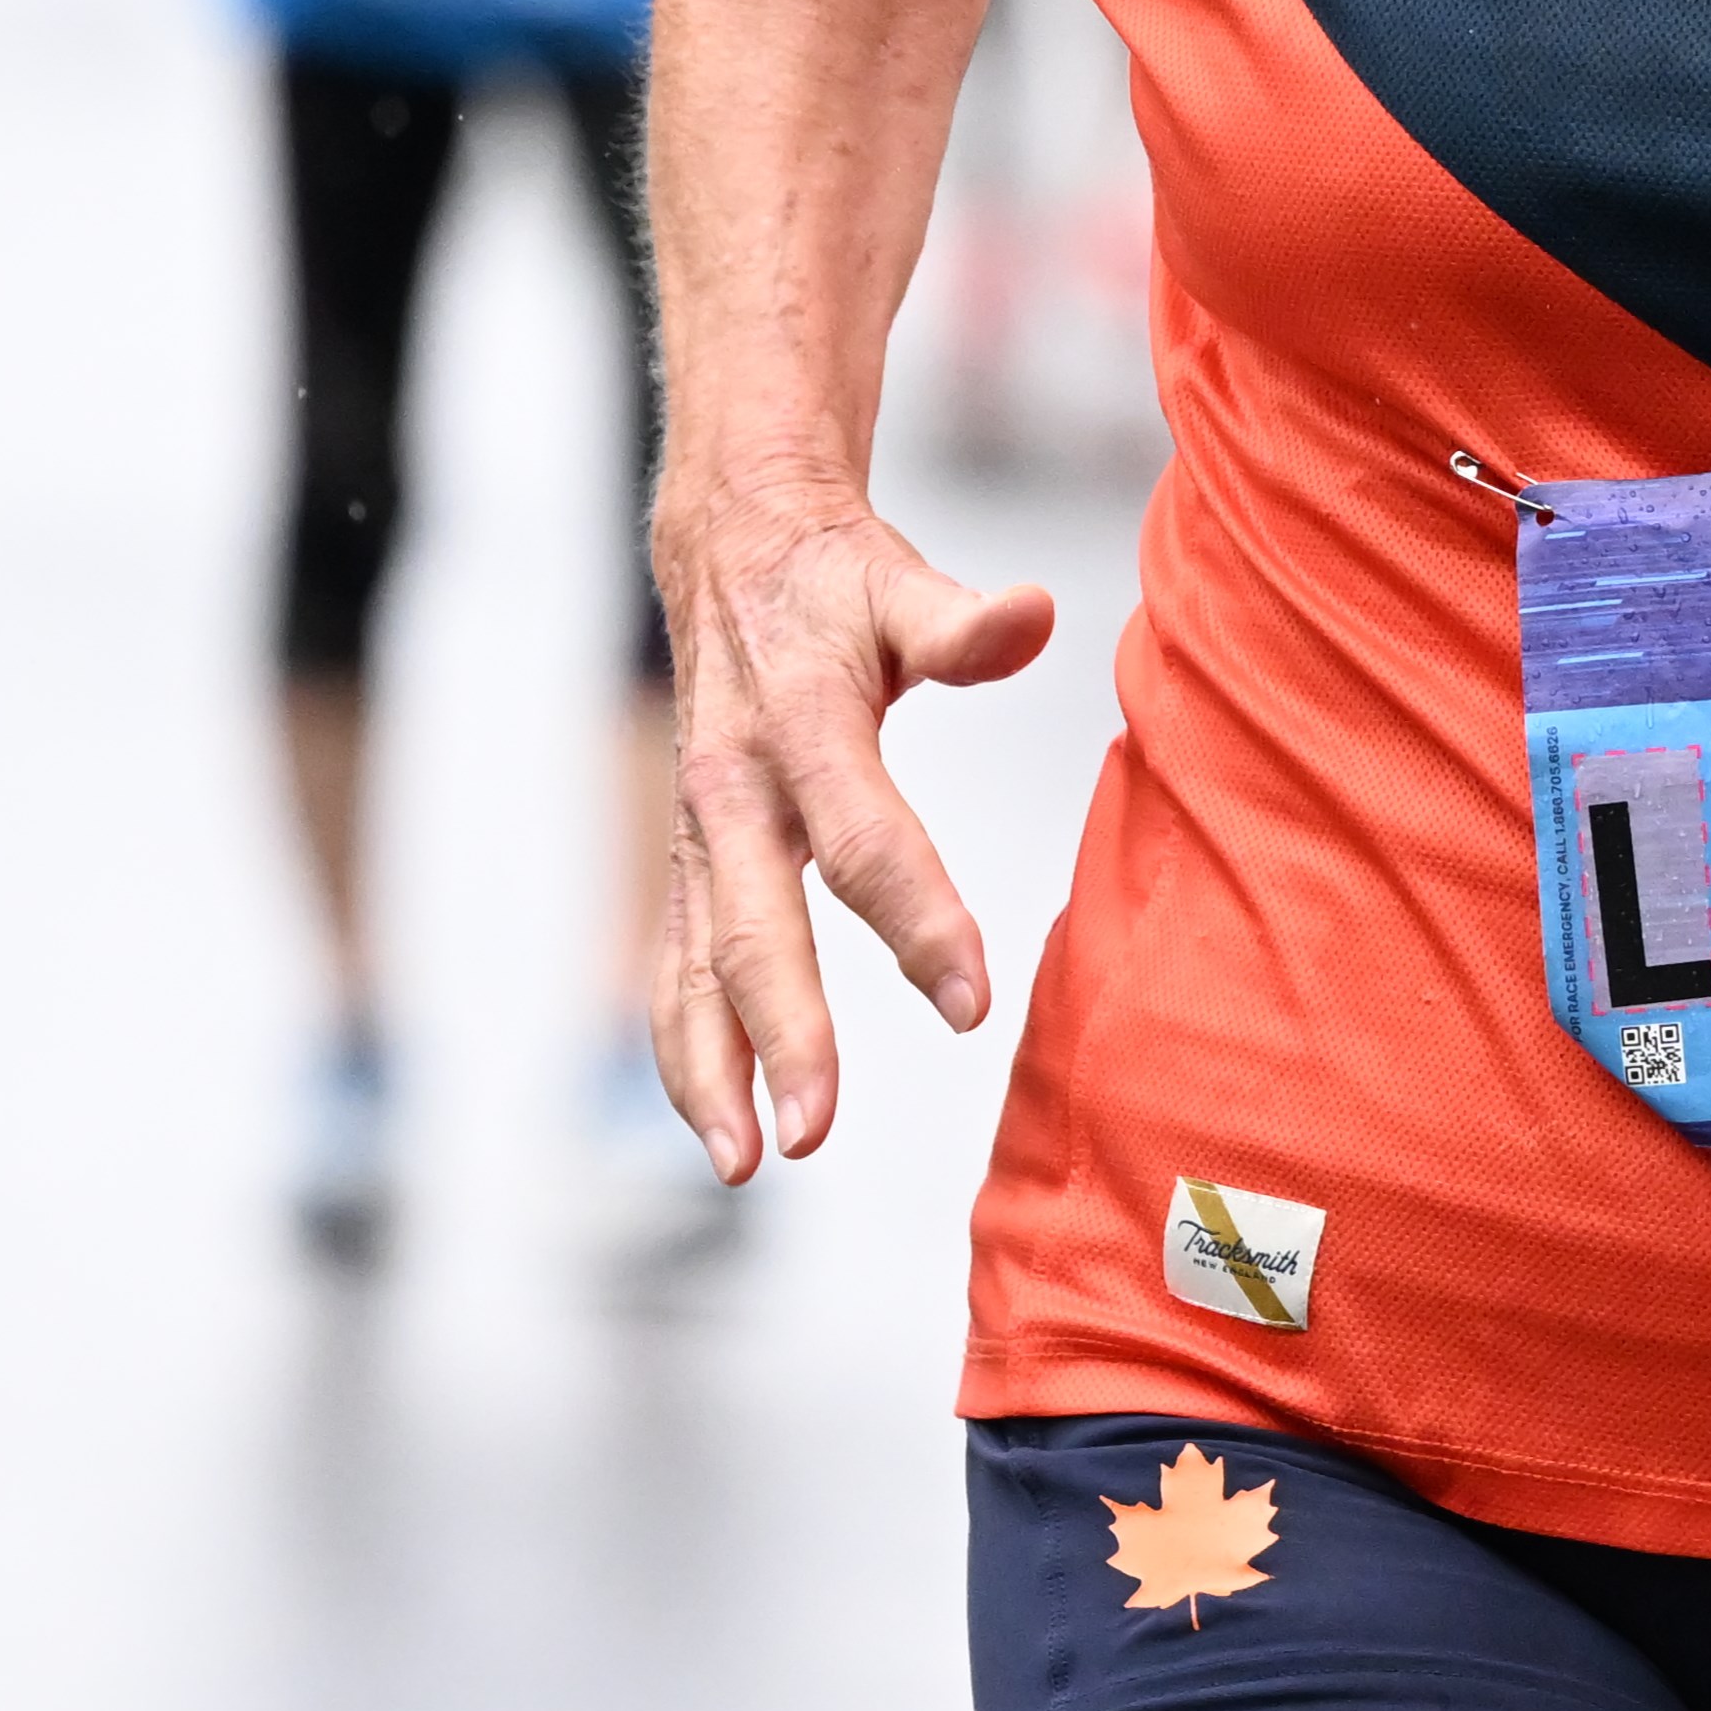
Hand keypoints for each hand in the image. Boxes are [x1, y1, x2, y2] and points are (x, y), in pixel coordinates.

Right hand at [648, 481, 1061, 1175]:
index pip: (865, 838)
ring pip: (692, 968)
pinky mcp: (687, 862)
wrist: (728, 546)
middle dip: (783, 1034)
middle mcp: (733, 789)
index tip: (969, 1004)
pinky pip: (674, 968)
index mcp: (800, 723)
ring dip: (714, 1071)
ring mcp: (698, 834)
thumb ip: (962, 622)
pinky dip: (687, 1051)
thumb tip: (1036, 613)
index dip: (919, 922)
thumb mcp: (898, 583)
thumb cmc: (833, 579)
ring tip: (747, 1164)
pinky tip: (719, 1127)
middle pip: (754, 928)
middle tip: (817, 1129)